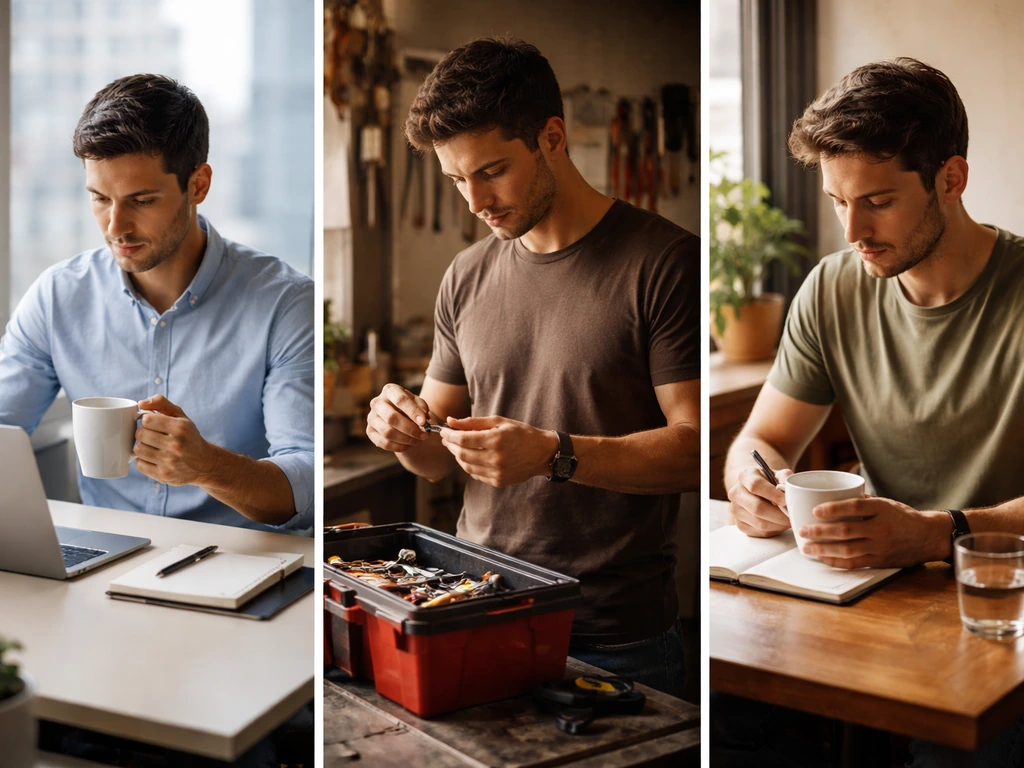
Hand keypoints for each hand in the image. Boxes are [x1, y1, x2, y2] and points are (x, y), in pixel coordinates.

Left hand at [134, 395, 215, 485]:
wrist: (204, 464)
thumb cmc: (189, 437)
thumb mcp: (181, 416)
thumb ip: (161, 403)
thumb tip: (141, 403)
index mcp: (180, 428)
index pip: (147, 420)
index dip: (147, 421)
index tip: (153, 424)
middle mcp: (175, 445)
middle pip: (140, 434)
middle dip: (144, 433)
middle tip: (152, 435)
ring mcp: (169, 462)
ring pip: (138, 449)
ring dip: (142, 446)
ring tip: (152, 446)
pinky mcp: (163, 476)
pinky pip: (139, 464)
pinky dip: (143, 460)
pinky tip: (153, 458)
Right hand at [366, 383, 431, 451]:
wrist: (401, 416)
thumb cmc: (410, 407)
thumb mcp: (418, 403)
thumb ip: (422, 408)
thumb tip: (423, 419)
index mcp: (390, 390)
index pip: (400, 399)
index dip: (413, 411)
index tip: (424, 422)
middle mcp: (377, 402)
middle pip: (391, 417)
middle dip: (410, 429)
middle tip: (424, 435)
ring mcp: (371, 417)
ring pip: (387, 432)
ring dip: (406, 439)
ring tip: (418, 440)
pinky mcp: (370, 431)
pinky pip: (384, 443)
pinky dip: (399, 446)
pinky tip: (409, 445)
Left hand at [438, 416, 558, 487]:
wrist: (542, 453)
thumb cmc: (521, 433)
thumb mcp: (499, 421)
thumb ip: (473, 422)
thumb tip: (451, 421)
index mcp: (496, 440)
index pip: (462, 439)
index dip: (449, 435)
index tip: (443, 431)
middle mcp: (495, 458)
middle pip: (461, 454)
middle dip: (450, 445)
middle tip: (447, 438)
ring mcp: (497, 472)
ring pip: (466, 466)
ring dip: (457, 456)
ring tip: (456, 447)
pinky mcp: (498, 481)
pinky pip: (475, 474)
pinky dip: (468, 465)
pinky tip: (469, 457)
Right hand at [728, 466, 793, 536]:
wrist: (755, 491)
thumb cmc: (769, 482)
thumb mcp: (777, 474)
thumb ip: (785, 477)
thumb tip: (790, 489)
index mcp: (745, 476)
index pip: (755, 485)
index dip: (772, 494)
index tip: (786, 500)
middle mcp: (736, 493)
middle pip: (756, 507)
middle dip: (778, 515)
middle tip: (792, 516)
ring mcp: (735, 510)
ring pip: (759, 523)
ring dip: (778, 524)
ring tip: (789, 520)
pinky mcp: (740, 524)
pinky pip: (760, 532)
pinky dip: (774, 530)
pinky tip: (780, 524)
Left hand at [798, 496, 950, 568]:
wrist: (929, 537)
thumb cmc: (903, 516)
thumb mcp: (886, 503)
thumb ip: (862, 502)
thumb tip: (833, 497)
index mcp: (883, 509)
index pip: (855, 507)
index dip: (834, 508)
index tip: (815, 510)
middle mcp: (881, 528)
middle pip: (846, 531)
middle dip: (820, 532)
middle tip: (802, 531)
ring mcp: (881, 547)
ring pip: (847, 549)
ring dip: (823, 549)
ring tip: (806, 547)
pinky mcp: (880, 562)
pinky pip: (854, 563)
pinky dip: (835, 561)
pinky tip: (822, 557)